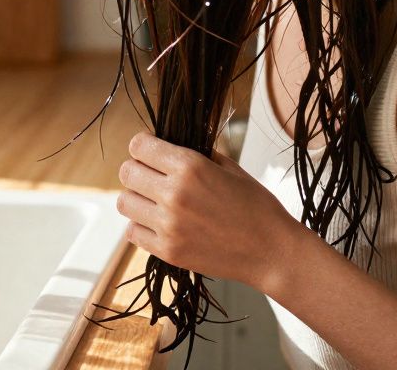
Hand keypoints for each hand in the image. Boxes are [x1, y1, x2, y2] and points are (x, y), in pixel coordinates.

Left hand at [117, 132, 306, 291]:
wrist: (271, 251)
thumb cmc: (256, 207)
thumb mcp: (229, 168)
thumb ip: (196, 155)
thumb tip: (169, 147)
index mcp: (189, 166)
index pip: (139, 146)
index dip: (143, 146)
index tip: (151, 152)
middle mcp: (173, 193)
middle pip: (126, 172)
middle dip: (137, 170)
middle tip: (152, 177)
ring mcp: (168, 224)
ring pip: (124, 202)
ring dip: (137, 198)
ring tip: (155, 202)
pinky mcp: (167, 250)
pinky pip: (132, 232)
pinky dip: (141, 226)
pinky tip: (159, 224)